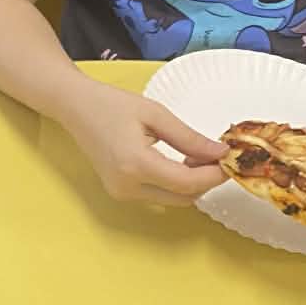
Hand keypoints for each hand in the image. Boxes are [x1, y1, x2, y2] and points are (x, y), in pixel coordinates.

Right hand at [61, 80, 227, 204]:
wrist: (75, 108)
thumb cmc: (111, 104)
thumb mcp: (155, 114)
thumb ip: (189, 138)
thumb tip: (220, 154)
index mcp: (136, 164)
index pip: (188, 182)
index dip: (214, 174)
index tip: (230, 159)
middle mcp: (128, 186)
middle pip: (184, 197)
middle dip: (205, 180)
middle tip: (215, 155)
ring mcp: (122, 194)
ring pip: (174, 200)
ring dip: (191, 184)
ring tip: (194, 155)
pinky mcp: (120, 194)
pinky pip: (159, 196)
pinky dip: (175, 184)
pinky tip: (177, 163)